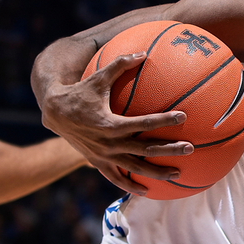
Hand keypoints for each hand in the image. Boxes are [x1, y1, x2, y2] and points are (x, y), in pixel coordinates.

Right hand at [39, 51, 191, 194]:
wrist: (54, 113)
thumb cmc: (79, 92)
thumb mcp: (98, 77)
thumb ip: (120, 64)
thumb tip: (143, 52)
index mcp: (111, 123)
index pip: (143, 123)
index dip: (163, 119)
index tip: (183, 116)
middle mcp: (109, 143)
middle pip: (145, 149)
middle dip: (169, 150)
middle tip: (190, 149)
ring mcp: (104, 156)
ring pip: (135, 168)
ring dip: (156, 172)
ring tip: (177, 174)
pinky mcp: (98, 162)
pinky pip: (116, 178)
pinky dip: (130, 186)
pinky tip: (147, 192)